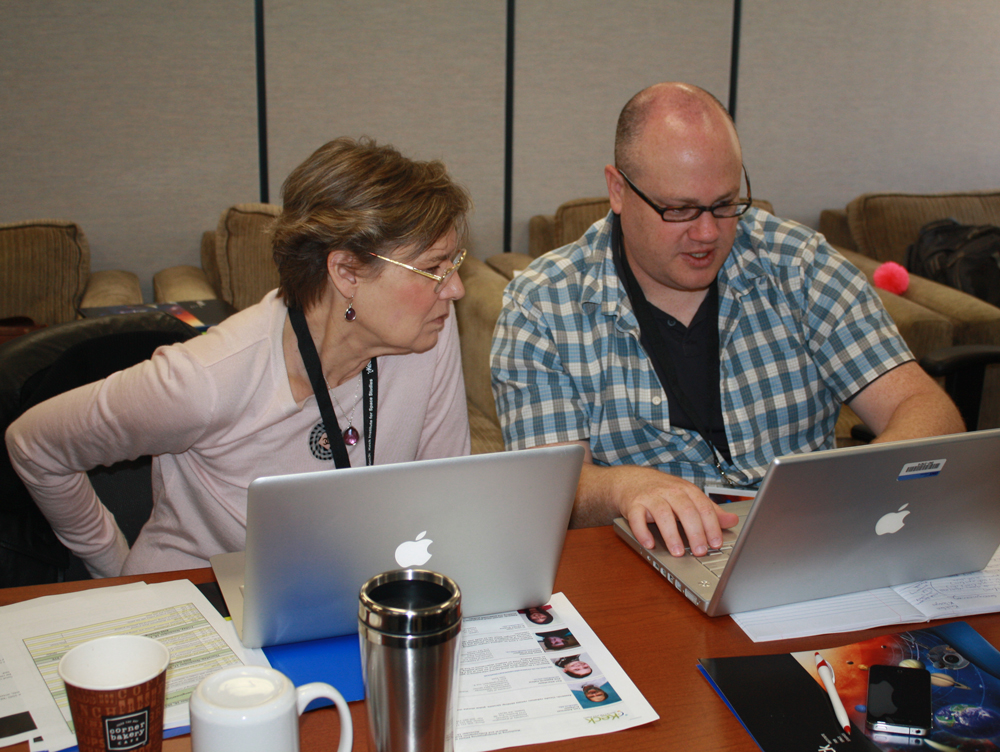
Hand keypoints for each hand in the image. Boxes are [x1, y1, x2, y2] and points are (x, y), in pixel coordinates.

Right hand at [612, 466, 739, 556]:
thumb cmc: (662, 490)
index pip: (703, 507)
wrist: (630, 479)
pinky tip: (649, 544)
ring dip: (671, 535)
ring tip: (678, 552)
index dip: (711, 526)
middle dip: (694, 532)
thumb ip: (709, 510)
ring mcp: (650, 497)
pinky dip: (642, 532)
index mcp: (686, 490)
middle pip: (685, 511)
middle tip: (700, 551)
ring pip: (662, 515)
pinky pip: (637, 518)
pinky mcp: (633, 504)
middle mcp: (670, 491)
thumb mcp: (688, 496)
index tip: (716, 543)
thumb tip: (732, 521)